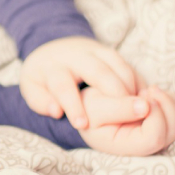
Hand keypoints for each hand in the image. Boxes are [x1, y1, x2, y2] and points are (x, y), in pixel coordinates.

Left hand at [19, 37, 144, 128]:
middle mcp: (73, 55)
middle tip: (127, 117)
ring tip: (140, 111)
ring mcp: (92, 50)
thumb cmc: (43, 77)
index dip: (73, 105)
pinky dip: (135, 81)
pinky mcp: (107, 50)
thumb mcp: (32, 88)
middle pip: (96, 71)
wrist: (51, 49)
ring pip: (115, 64)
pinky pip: (125, 63)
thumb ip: (40, 101)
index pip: (62, 85)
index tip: (83, 125)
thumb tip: (56, 111)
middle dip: (113, 93)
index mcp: (52, 66)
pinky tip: (142, 99)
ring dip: (129, 87)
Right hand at [79, 86, 174, 155]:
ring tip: (148, 90)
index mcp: (127, 146)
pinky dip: (170, 99)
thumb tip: (145, 106)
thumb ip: (119, 108)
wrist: (87, 106)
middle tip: (148, 89)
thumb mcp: (94, 107)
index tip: (143, 95)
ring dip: (169, 101)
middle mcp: (144, 143)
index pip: (154, 138)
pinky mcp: (158, 122)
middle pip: (171, 130)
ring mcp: (153, 133)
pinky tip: (152, 92)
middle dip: (166, 106)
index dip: (155, 116)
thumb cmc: (87, 109)